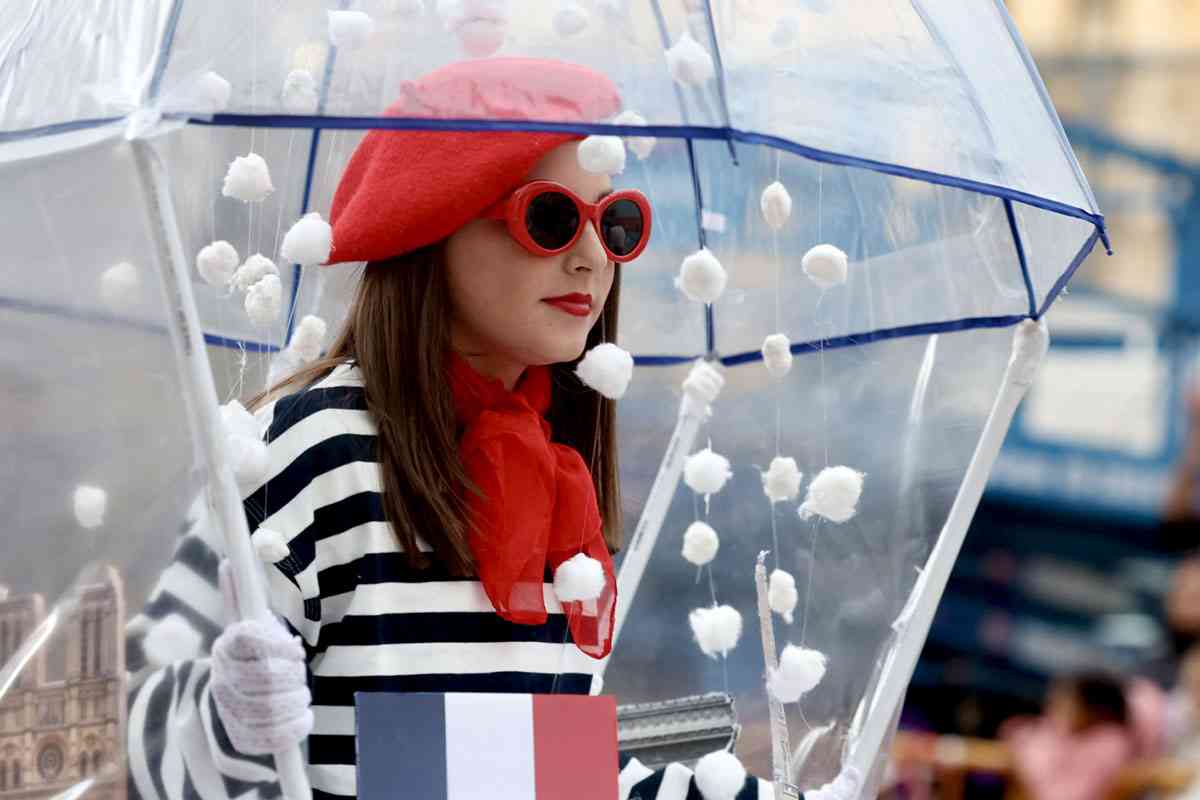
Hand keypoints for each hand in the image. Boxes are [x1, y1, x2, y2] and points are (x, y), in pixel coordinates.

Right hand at [210, 560, 312, 754]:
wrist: (237, 701)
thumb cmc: (253, 655)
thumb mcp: (249, 624)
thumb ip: (241, 596)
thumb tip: (231, 563)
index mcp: (226, 648)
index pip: (250, 640)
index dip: (278, 646)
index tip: (295, 650)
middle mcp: (223, 679)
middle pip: (267, 676)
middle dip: (293, 675)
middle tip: (300, 672)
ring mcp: (230, 710)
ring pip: (273, 706)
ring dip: (296, 699)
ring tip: (300, 695)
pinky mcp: (241, 737)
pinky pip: (273, 736)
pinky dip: (294, 727)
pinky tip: (301, 717)